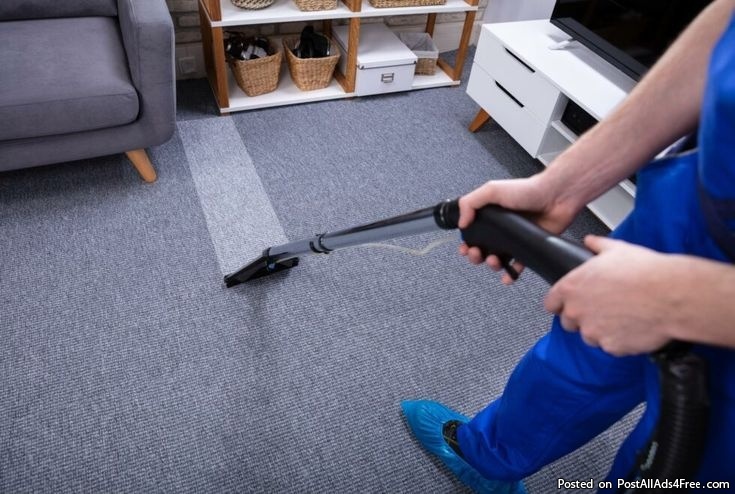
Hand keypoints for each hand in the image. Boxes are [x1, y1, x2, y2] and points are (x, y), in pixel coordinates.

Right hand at [458, 175, 578, 283]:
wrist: (556, 197)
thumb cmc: (527, 190)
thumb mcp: (492, 190)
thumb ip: (470, 203)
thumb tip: (461, 222)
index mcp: (490, 215)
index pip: (472, 232)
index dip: (466, 242)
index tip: (465, 248)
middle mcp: (501, 228)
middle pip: (482, 249)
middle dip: (476, 256)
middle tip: (478, 254)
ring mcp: (515, 238)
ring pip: (498, 259)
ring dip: (493, 265)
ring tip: (495, 261)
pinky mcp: (528, 247)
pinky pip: (517, 265)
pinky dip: (511, 274)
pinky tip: (508, 277)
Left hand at [544, 235, 674, 355]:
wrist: (671, 295)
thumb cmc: (645, 272)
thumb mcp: (617, 249)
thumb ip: (597, 246)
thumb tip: (590, 241)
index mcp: (572, 287)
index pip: (551, 303)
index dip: (560, 303)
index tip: (568, 303)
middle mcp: (577, 311)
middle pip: (568, 322)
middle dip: (581, 317)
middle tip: (602, 308)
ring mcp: (593, 332)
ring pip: (589, 336)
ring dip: (599, 330)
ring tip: (620, 316)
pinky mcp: (611, 347)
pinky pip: (610, 346)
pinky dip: (618, 340)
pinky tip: (632, 326)